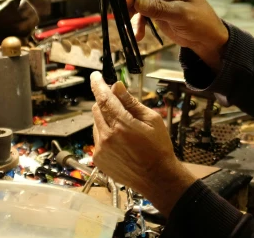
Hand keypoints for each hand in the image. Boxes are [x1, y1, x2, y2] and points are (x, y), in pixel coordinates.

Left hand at [90, 72, 196, 215]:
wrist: (156, 177)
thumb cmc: (158, 148)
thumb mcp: (152, 120)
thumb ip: (132, 103)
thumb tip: (118, 87)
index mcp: (121, 124)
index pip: (104, 98)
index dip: (98, 85)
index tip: (95, 76)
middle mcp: (106, 136)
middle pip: (98, 109)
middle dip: (106, 103)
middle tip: (120, 106)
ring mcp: (100, 149)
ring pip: (96, 124)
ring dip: (106, 120)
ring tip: (125, 130)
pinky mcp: (98, 158)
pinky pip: (97, 138)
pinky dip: (105, 134)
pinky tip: (121, 142)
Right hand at [128, 0, 228, 67]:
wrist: (208, 40)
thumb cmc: (201, 23)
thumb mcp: (181, 15)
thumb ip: (159, 8)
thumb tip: (137, 2)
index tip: (123, 4)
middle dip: (132, 7)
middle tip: (121, 19)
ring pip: (139, 5)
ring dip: (134, 18)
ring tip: (133, 32)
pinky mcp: (157, 11)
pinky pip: (143, 15)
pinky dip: (139, 24)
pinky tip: (138, 36)